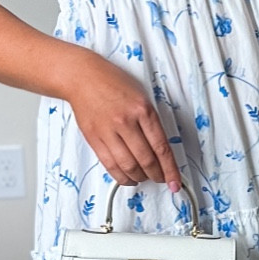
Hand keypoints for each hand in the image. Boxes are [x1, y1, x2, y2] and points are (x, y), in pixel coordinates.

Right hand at [63, 49, 181, 190]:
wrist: (83, 77)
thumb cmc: (113, 84)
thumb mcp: (141, 97)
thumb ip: (151, 122)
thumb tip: (161, 150)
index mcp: (143, 110)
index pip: (161, 147)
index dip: (170, 169)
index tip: (175, 182)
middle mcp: (126, 121)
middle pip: (146, 160)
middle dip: (157, 175)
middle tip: (161, 179)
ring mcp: (108, 131)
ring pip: (129, 166)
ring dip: (140, 178)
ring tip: (144, 178)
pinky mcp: (94, 138)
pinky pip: (110, 165)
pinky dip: (122, 176)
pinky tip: (128, 178)